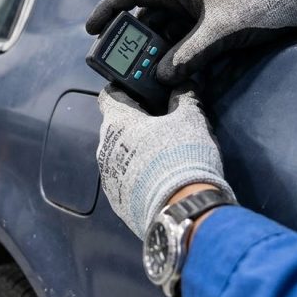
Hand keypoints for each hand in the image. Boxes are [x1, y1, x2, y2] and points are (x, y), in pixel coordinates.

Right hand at [86, 0, 296, 84]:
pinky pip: (184, 34)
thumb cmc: (260, 3)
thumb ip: (190, 56)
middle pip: (145, 14)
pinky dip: (175, 51)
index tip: (90, 30)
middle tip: (118, 63)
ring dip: (154, 49)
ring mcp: (198, 4)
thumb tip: (162, 78)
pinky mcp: (212, 17)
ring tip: (143, 73)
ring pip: (165, 27)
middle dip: (131, 39)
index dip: (108, 10)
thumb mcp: (222, 32)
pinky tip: (172, 71)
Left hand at [96, 85, 234, 237]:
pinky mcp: (118, 202)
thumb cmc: (183, 157)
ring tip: (164, 158)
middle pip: (117, 127)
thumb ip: (184, 98)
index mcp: (118, 122)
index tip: (141, 92)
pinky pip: (125, 182)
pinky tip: (160, 180)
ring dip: (136, 153)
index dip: (125, 90)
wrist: (183, 210)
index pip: (109, 95)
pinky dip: (138, 178)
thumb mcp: (191, 119)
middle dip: (136, 125)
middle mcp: (105, 149)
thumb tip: (184, 85)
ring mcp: (108, 178)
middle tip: (163, 126)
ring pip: (119, 156)